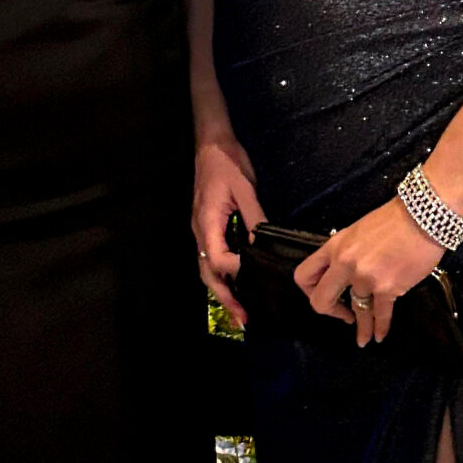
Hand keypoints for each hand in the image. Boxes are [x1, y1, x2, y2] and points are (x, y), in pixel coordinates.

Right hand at [193, 130, 261, 324]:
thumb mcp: (246, 189)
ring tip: (240, 310)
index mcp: (207, 222)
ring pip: (206, 268)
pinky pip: (210, 257)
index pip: (218, 257)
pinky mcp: (206, 226)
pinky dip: (221, 275)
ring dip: (222, 290)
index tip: (255, 276)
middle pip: (207, 272)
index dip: (236, 271)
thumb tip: (263, 245)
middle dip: (224, 296)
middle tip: (243, 318)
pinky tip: (236, 283)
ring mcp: (200, 229)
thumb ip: (255, 218)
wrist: (211, 144)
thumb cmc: (228, 163)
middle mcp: (199, 231)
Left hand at [296, 200, 444, 347]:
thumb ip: (348, 252)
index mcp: (335, 246)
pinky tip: (380, 335)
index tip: (323, 297)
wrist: (424, 216)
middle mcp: (345, 263)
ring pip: (356, 311)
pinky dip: (381, 328)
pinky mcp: (387, 287)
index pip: (305, 275)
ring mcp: (365, 277)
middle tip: (342, 318)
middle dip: (331, 313)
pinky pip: (380, 314)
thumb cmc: (395, 219)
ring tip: (364, 339)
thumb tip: (346, 271)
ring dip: (362, 328)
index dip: (309, 291)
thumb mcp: (359, 231)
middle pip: (322, 300)